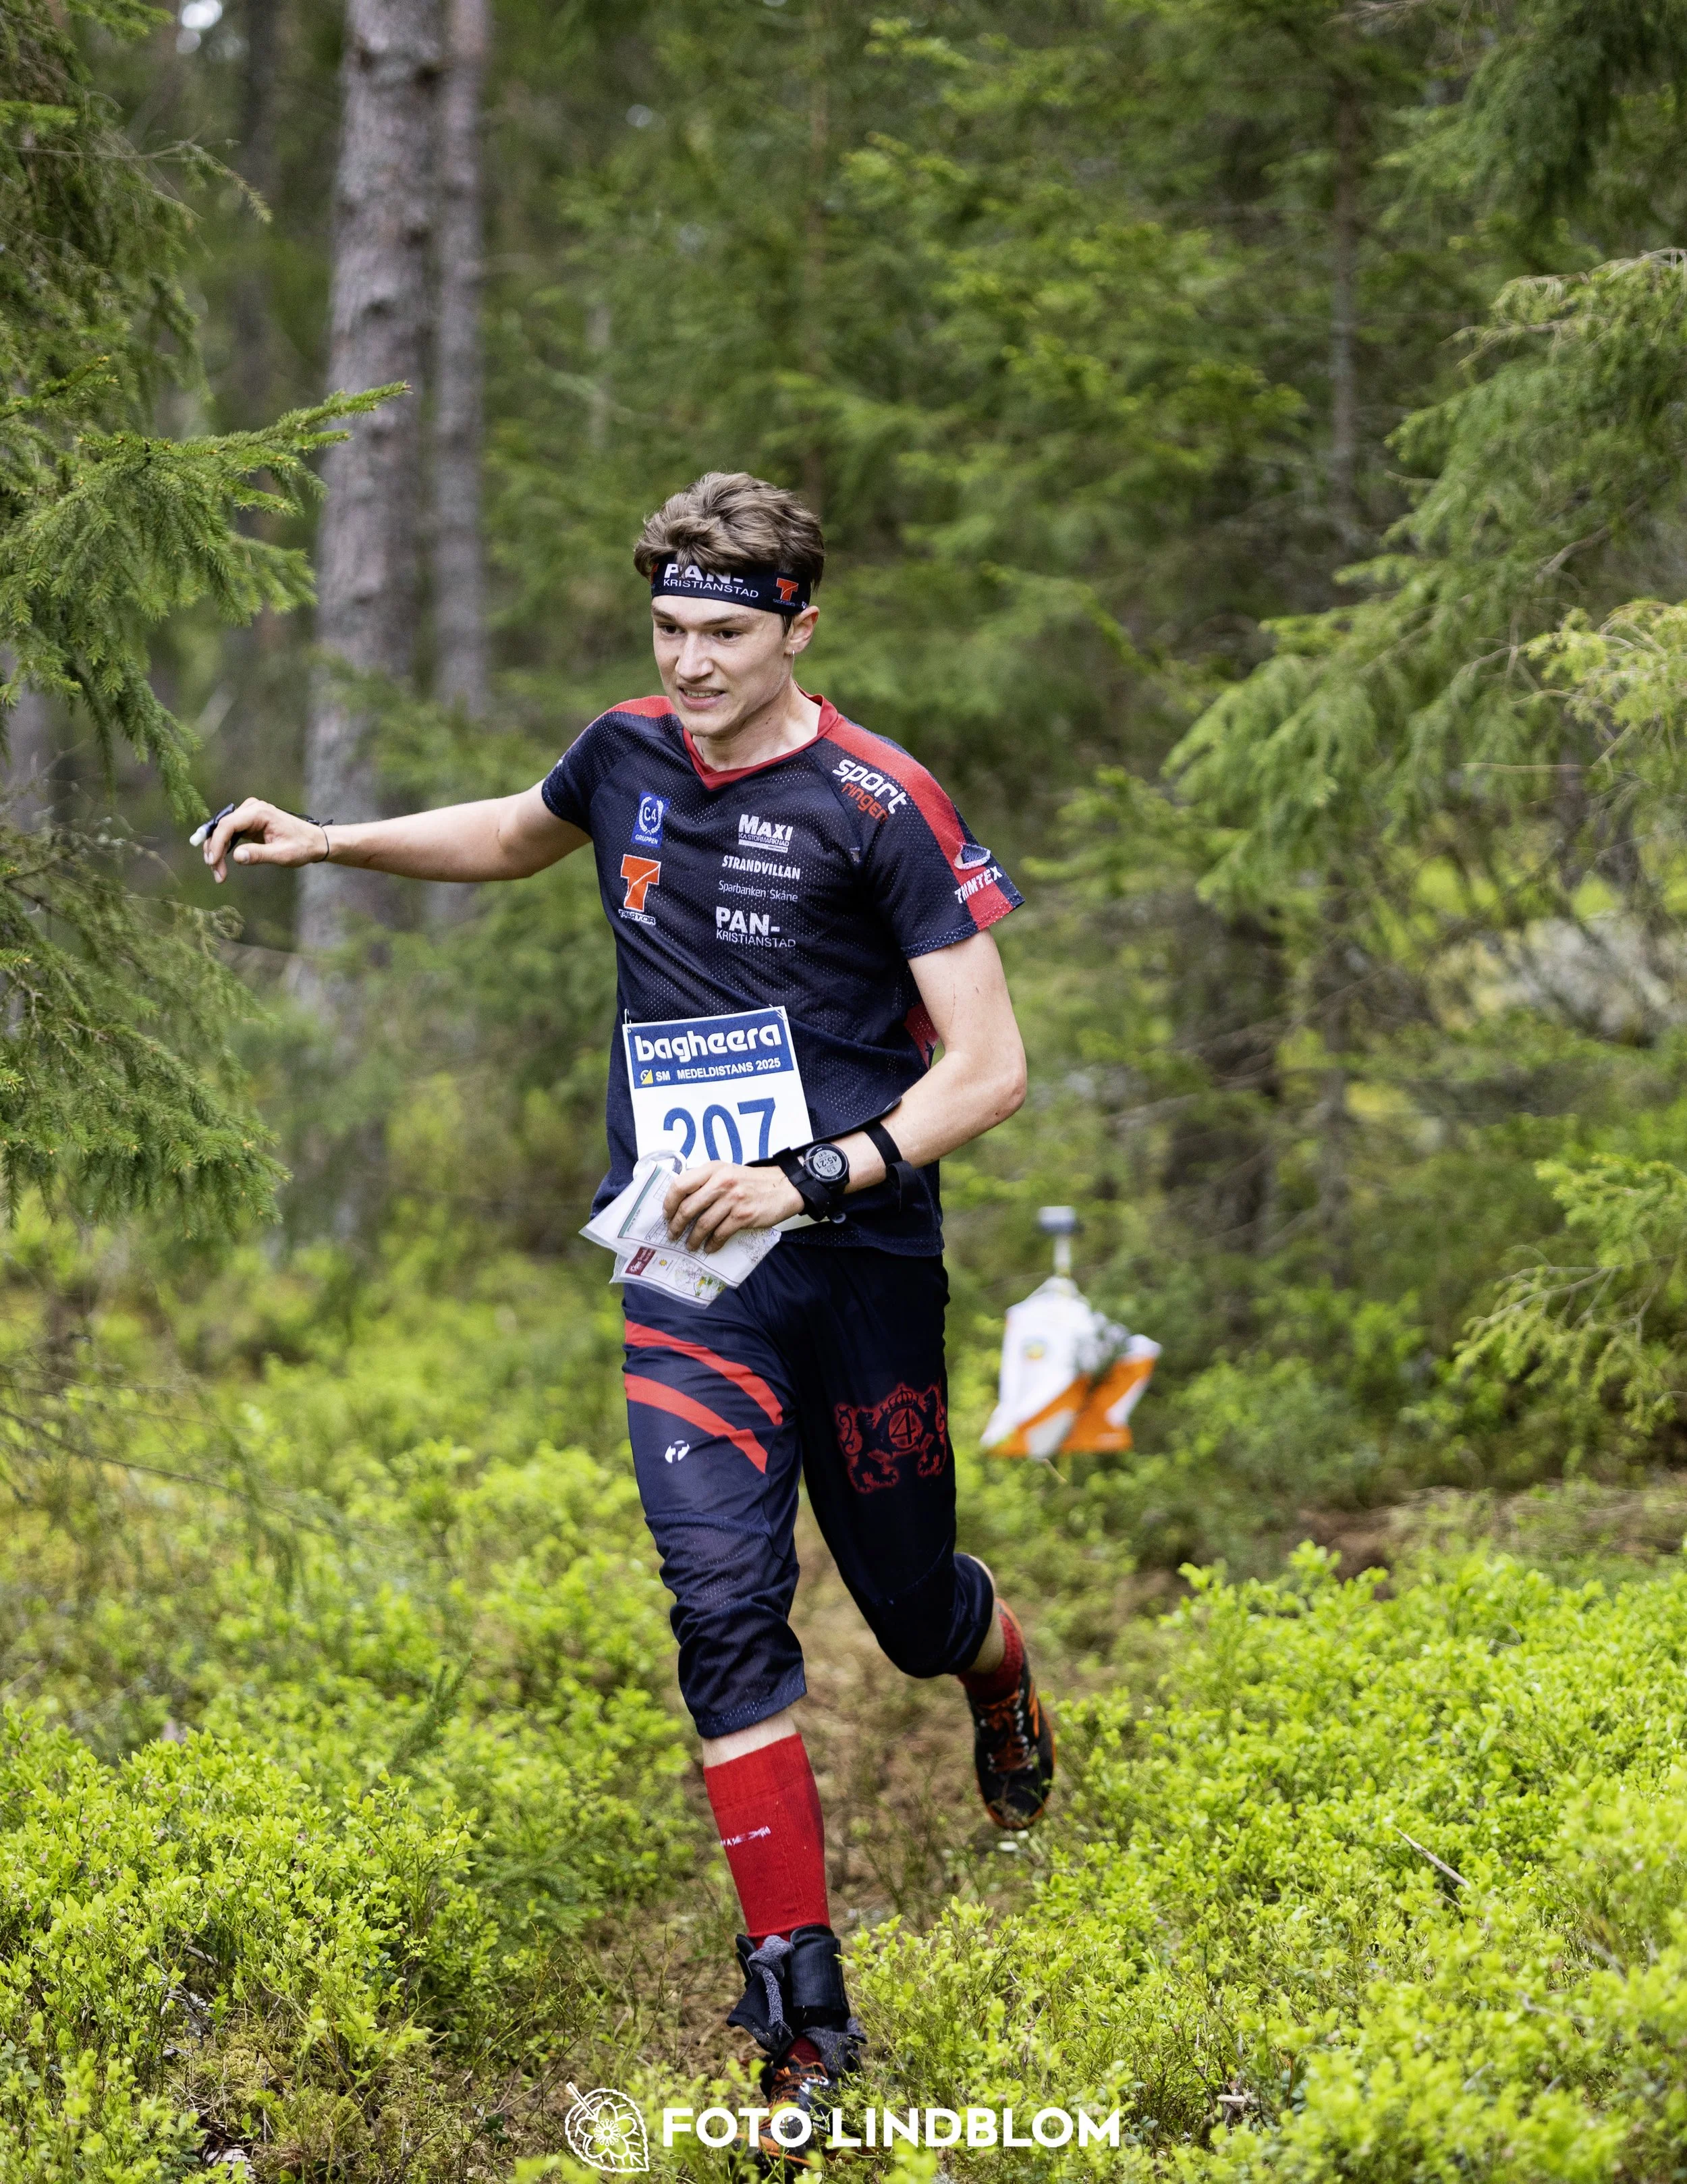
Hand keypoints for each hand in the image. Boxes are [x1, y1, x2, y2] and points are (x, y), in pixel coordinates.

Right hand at [201, 799, 325, 882]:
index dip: (217, 843)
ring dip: (216, 850)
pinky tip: (220, 862)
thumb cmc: (302, 846)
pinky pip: (229, 834)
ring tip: (218, 872)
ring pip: (222, 831)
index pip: (228, 824)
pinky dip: (223, 848)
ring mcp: (248, 814)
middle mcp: (251, 808)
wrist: (314, 841)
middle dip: (214, 850)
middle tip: (216, 873)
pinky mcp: (248, 822)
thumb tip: (237, 857)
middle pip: (221, 827)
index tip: (213, 862)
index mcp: (259, 812)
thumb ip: (260, 855)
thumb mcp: (283, 854)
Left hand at [663, 1161, 801, 1251]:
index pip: (680, 1185)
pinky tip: (709, 1247)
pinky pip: (720, 1234)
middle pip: (688, 1207)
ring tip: (690, 1245)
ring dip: (692, 1238)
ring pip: (703, 1224)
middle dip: (676, 1225)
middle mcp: (721, 1182)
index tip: (667, 1214)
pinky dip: (712, 1243)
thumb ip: (705, 1181)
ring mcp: (733, 1199)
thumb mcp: (726, 1171)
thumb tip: (681, 1200)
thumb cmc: (752, 1182)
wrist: (783, 1187)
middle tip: (672, 1234)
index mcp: (713, 1169)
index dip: (669, 1202)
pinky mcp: (743, 1216)